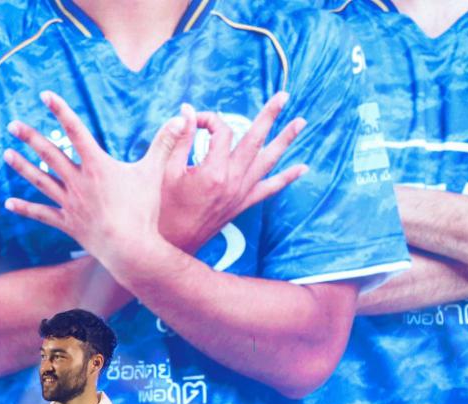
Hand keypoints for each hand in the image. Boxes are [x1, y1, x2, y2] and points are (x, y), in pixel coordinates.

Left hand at [3, 91, 186, 267]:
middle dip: (30, 137)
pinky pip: (41, 213)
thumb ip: (165, 143)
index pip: (75, 131)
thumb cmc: (143, 211)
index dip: (60, 111)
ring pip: (40, 180)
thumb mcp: (154, 173)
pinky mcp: (67, 223)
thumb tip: (183, 117)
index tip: (45, 96)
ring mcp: (70, 203)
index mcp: (97, 165)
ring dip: (22, 166)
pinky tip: (9, 203)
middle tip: (13, 124)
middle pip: (50, 154)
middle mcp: (78, 181)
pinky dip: (25, 208)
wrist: (130, 248)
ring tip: (6, 153)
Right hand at [159, 95, 307, 251]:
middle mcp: (232, 181)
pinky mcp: (242, 204)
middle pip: (254, 140)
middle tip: (283, 97)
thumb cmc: (165, 208)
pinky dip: (286, 178)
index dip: (208, 119)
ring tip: (300, 122)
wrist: (174, 242)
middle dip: (270, 116)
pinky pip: (269, 189)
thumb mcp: (166, 171)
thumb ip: (178, 139)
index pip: (220, 132)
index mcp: (213, 171)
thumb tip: (186, 111)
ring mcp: (240, 194)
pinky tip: (302, 168)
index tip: (193, 121)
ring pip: (268, 161)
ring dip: (285, 140)